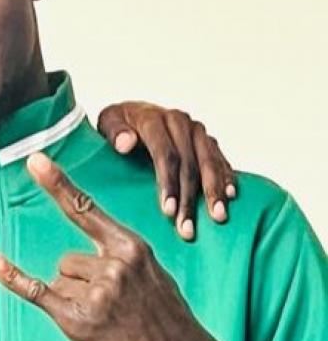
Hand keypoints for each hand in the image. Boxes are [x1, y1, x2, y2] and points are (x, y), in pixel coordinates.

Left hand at [0, 153, 256, 340]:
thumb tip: (73, 262)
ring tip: (108, 321)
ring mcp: (97, 293)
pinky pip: (38, 292)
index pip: (86, 209)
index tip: (34, 161)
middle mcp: (114, 265)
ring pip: (60, 282)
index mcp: (132, 248)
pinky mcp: (79, 320)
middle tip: (114, 309)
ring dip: (74, 301)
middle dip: (82, 284)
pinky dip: (14, 278)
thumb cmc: (167, 319)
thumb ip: (119, 258)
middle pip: (67, 261)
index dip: (57, 184)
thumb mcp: (154, 275)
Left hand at [97, 101, 235, 240]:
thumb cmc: (118, 125)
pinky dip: (227, 178)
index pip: (166, 155)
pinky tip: (231, 197)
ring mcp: (197, 132)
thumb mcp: (108, 123)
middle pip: (190, 164)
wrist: (132, 113)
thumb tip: (125, 144)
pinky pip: (221, 160)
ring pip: (210, 163)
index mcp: (155, 119)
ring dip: (214, 192)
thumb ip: (114, 133)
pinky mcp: (207, 141)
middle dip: (190, 198)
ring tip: (217, 217)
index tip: (168, 211)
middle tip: (188, 227)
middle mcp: (181, 123)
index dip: (169, 184)